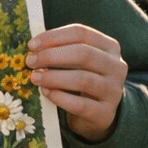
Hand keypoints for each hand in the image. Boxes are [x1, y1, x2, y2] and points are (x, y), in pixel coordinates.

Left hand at [26, 24, 126, 142]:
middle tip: (31, 62)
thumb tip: (33, 47)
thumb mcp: (76, 62)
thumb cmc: (81, 79)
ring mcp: (113, 91)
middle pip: (83, 54)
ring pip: (83, 79)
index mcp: (109, 47)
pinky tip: (45, 92)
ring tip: (34, 77)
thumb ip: (61, 50)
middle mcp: (116, 66)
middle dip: (52, 56)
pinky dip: (60, 97)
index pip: (81, 33)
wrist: (97, 114)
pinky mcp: (105, 113)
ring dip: (53, 77)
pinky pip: (80, 104)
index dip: (54, 37)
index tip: (32, 45)